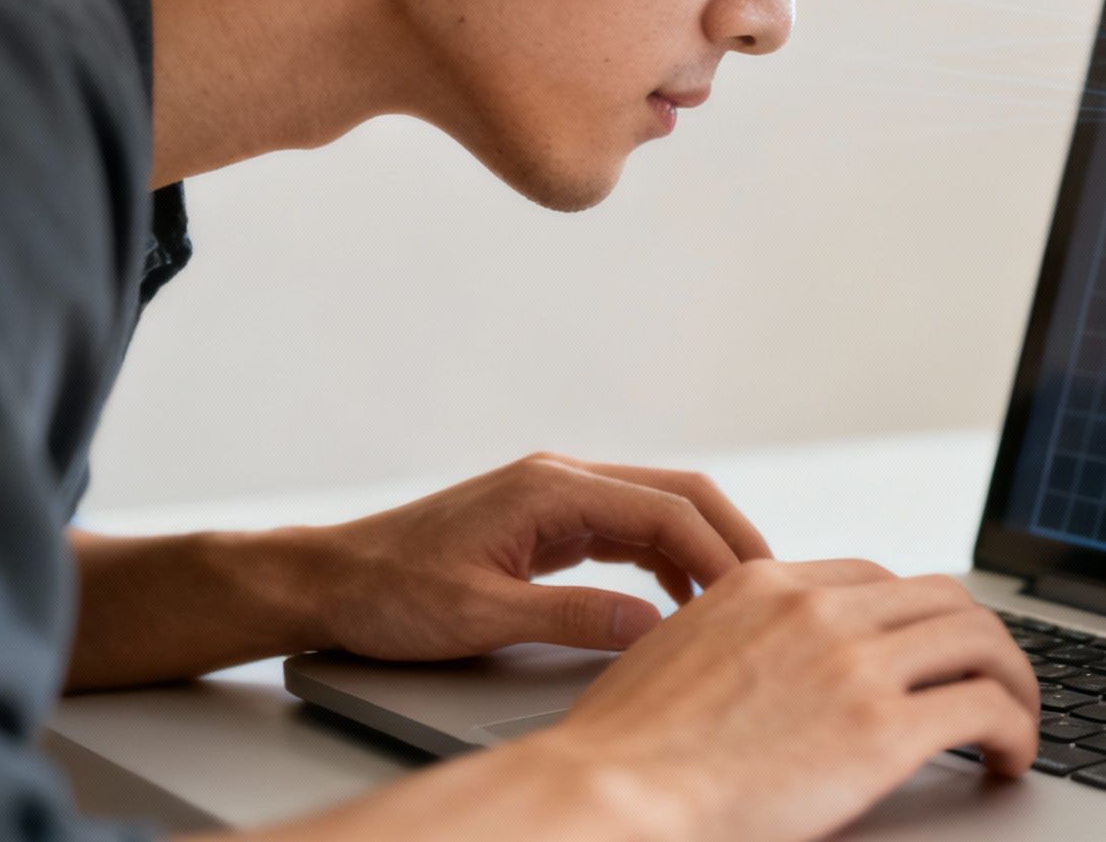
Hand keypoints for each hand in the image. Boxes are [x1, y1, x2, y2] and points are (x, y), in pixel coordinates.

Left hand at [307, 453, 772, 659]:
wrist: (330, 581)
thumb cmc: (390, 594)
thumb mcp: (479, 615)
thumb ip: (571, 618)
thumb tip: (653, 626)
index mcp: (551, 488)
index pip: (665, 510)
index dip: (719, 552)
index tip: (754, 596)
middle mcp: (563, 479)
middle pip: (678, 494)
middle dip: (731, 539)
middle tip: (774, 590)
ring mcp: (558, 497)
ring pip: (659, 510)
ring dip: (703, 548)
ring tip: (739, 600)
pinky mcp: (550, 522)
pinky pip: (629, 531)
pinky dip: (667, 558)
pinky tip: (681, 598)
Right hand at [524, 558, 1040, 841]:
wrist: (607, 795)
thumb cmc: (621, 754)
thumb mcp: (675, 656)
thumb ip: (730, 641)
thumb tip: (757, 666)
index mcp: (767, 586)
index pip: (876, 579)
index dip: (916, 620)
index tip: (928, 656)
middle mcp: (818, 609)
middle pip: (942, 599)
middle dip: (980, 642)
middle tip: (995, 684)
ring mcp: (854, 664)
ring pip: (981, 642)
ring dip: (1015, 681)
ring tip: (1017, 722)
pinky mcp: (881, 729)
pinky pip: (987, 708)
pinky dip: (1017, 730)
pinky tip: (1010, 759)